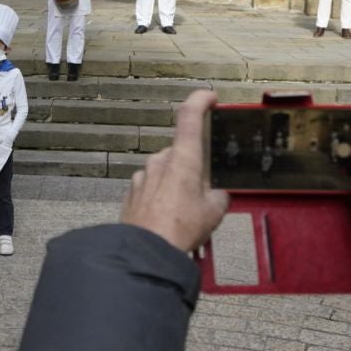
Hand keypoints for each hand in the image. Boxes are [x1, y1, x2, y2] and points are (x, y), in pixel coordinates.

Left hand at [121, 89, 229, 252]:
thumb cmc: (180, 229)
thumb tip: (217, 194)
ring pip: (165, 172)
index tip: (210, 98)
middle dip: (193, 169)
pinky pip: (151, 189)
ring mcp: (142, 176)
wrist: (146, 253)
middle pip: (181, 154)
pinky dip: (161, 198)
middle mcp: (159, 161)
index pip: (190, 116)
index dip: (201, 100)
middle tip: (203, 196)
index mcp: (182, 158)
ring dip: (176, 186)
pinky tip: (167, 220)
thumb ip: (218, 195)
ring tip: (185, 215)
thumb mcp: (214, 211)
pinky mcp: (132, 193)